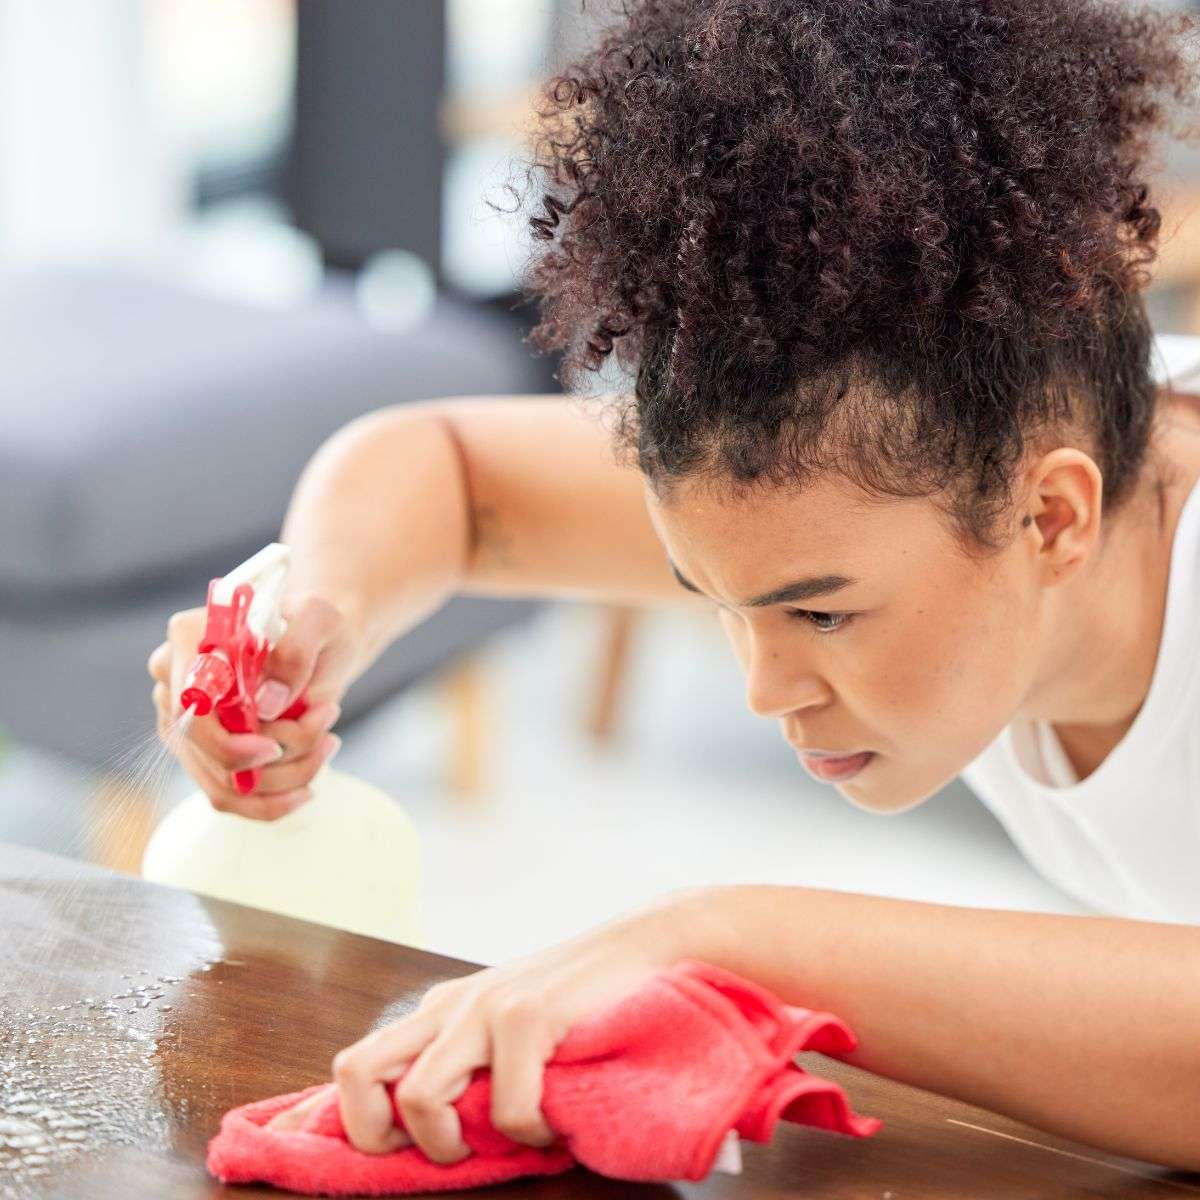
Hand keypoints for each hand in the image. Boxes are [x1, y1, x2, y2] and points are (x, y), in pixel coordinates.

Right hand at [147, 591, 362, 818]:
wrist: (320, 640)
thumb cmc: (316, 624)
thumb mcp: (321, 619)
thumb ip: (296, 650)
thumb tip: (267, 703)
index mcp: (191, 637)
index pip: (187, 708)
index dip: (225, 742)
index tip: (274, 749)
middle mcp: (175, 680)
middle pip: (203, 752)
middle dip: (271, 761)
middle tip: (325, 739)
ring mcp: (186, 721)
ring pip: (222, 783)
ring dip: (286, 776)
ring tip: (328, 741)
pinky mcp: (203, 751)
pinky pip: (229, 797)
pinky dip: (275, 799)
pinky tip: (309, 784)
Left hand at [272, 894, 703, 1160]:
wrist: (643, 946)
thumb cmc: (578, 1002)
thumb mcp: (510, 1030)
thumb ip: (470, 1066)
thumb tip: (430, 1130)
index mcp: (438, 1014)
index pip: (356, 1065)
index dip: (314, 1119)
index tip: (285, 1151)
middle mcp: (449, 1009)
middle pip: (356, 1071)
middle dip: (367, 1134)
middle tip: (424, 1154)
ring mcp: (485, 1008)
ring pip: (419, 1097)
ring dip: (450, 1144)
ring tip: (492, 1140)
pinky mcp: (527, 1016)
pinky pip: (505, 1107)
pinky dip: (528, 1135)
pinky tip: (552, 1125)